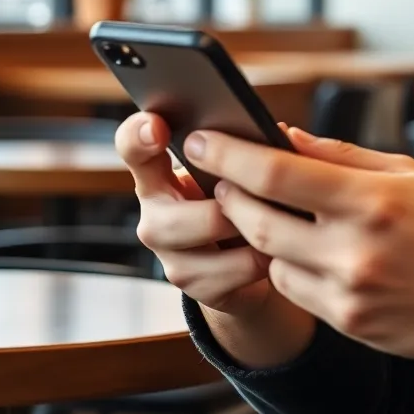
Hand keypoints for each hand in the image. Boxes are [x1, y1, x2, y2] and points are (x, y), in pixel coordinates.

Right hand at [115, 112, 273, 317]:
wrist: (248, 263)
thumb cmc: (244, 199)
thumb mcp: (242, 170)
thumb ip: (251, 147)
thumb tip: (281, 133)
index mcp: (161, 174)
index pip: (132, 148)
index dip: (138, 136)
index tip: (158, 125)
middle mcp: (156, 215)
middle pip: (167, 216)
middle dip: (219, 205)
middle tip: (252, 195)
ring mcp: (171, 256)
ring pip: (205, 240)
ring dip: (246, 228)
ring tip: (276, 220)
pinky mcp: (196, 287)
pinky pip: (230, 273)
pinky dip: (260, 260)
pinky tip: (276, 251)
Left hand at [183, 128, 413, 365]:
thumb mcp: (410, 174)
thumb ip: (343, 156)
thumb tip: (287, 137)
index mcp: (373, 199)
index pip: (277, 173)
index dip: (229, 154)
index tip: (201, 139)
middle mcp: (355, 247)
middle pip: (257, 218)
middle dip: (228, 192)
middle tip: (218, 174)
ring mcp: (347, 291)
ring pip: (266, 256)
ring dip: (253, 229)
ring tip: (256, 207)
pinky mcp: (346, 321)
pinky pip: (290, 288)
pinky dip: (281, 263)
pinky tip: (296, 247)